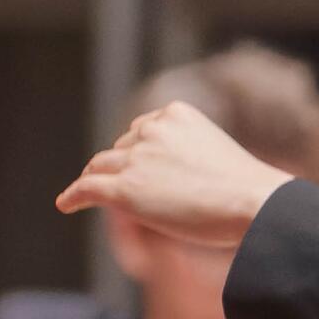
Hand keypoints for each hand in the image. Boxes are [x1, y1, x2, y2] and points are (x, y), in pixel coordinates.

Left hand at [55, 102, 293, 248]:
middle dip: (119, 165)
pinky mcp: (124, 189)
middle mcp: (151, 130)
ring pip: (101, 168)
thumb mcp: (216, 153)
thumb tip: (173, 178)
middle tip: (118, 183)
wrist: (252, 202)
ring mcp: (135, 159)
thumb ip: (188, 153)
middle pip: (121, 148)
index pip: (142, 130)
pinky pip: (87, 189)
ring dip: (95, 179)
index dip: (136, 150)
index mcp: (175, 114)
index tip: (135, 163)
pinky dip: (73, 196)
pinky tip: (66, 204)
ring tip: (87, 191)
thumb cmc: (246, 187)